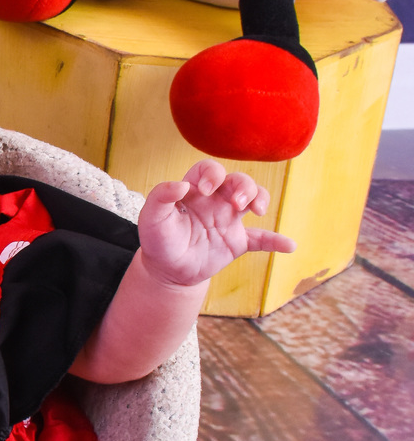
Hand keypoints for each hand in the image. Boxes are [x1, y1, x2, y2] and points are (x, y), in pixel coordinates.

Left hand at [138, 160, 294, 288]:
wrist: (167, 270)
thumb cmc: (158, 239)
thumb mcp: (151, 218)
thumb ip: (160, 197)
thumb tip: (180, 185)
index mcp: (195, 190)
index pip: (210, 170)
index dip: (212, 174)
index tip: (205, 190)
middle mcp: (215, 200)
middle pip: (238, 180)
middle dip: (243, 186)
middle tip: (237, 203)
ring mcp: (229, 220)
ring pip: (254, 199)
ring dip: (260, 199)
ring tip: (257, 211)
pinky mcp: (237, 242)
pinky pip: (262, 239)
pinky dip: (276, 241)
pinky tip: (289, 246)